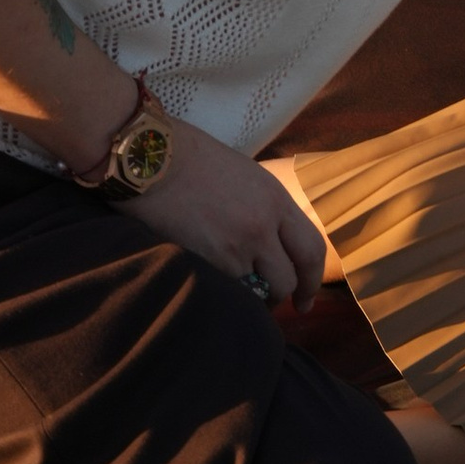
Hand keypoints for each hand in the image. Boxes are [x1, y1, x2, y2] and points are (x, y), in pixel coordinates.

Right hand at [123, 118, 326, 302]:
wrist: (151, 159)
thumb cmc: (190, 158)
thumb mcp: (244, 175)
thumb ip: (264, 208)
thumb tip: (271, 241)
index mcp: (275, 199)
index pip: (311, 249)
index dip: (312, 279)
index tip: (304, 297)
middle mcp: (263, 225)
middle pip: (290, 279)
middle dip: (286, 297)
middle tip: (277, 305)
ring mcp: (237, 245)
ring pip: (259, 292)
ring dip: (251, 298)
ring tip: (236, 291)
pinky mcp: (209, 261)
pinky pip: (229, 292)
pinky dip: (225, 295)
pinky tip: (213, 285)